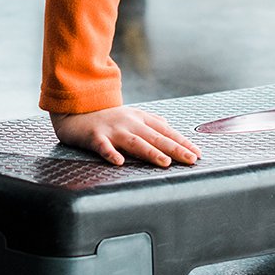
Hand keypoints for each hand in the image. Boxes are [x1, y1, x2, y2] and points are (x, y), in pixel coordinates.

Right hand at [51, 106, 200, 167]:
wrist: (76, 112)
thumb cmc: (107, 118)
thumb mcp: (131, 116)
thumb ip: (150, 121)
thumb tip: (169, 126)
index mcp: (140, 120)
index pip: (166, 132)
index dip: (182, 142)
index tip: (198, 154)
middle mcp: (130, 123)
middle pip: (155, 137)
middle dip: (175, 148)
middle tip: (191, 159)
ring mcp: (112, 130)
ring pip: (134, 142)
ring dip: (150, 152)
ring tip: (165, 162)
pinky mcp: (94, 137)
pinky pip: (103, 147)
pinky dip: (111, 153)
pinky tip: (119, 162)